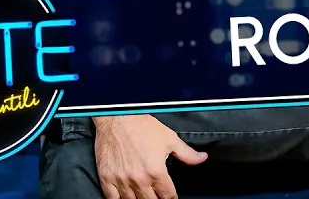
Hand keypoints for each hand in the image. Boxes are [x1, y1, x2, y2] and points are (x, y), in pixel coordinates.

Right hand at [93, 114, 207, 198]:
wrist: (118, 118)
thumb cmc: (143, 126)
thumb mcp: (170, 138)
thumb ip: (187, 153)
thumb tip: (202, 158)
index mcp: (156, 170)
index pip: (168, 195)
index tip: (171, 198)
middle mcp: (139, 178)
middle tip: (157, 196)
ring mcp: (121, 179)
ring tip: (143, 196)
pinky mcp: (106, 177)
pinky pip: (112, 198)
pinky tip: (125, 198)